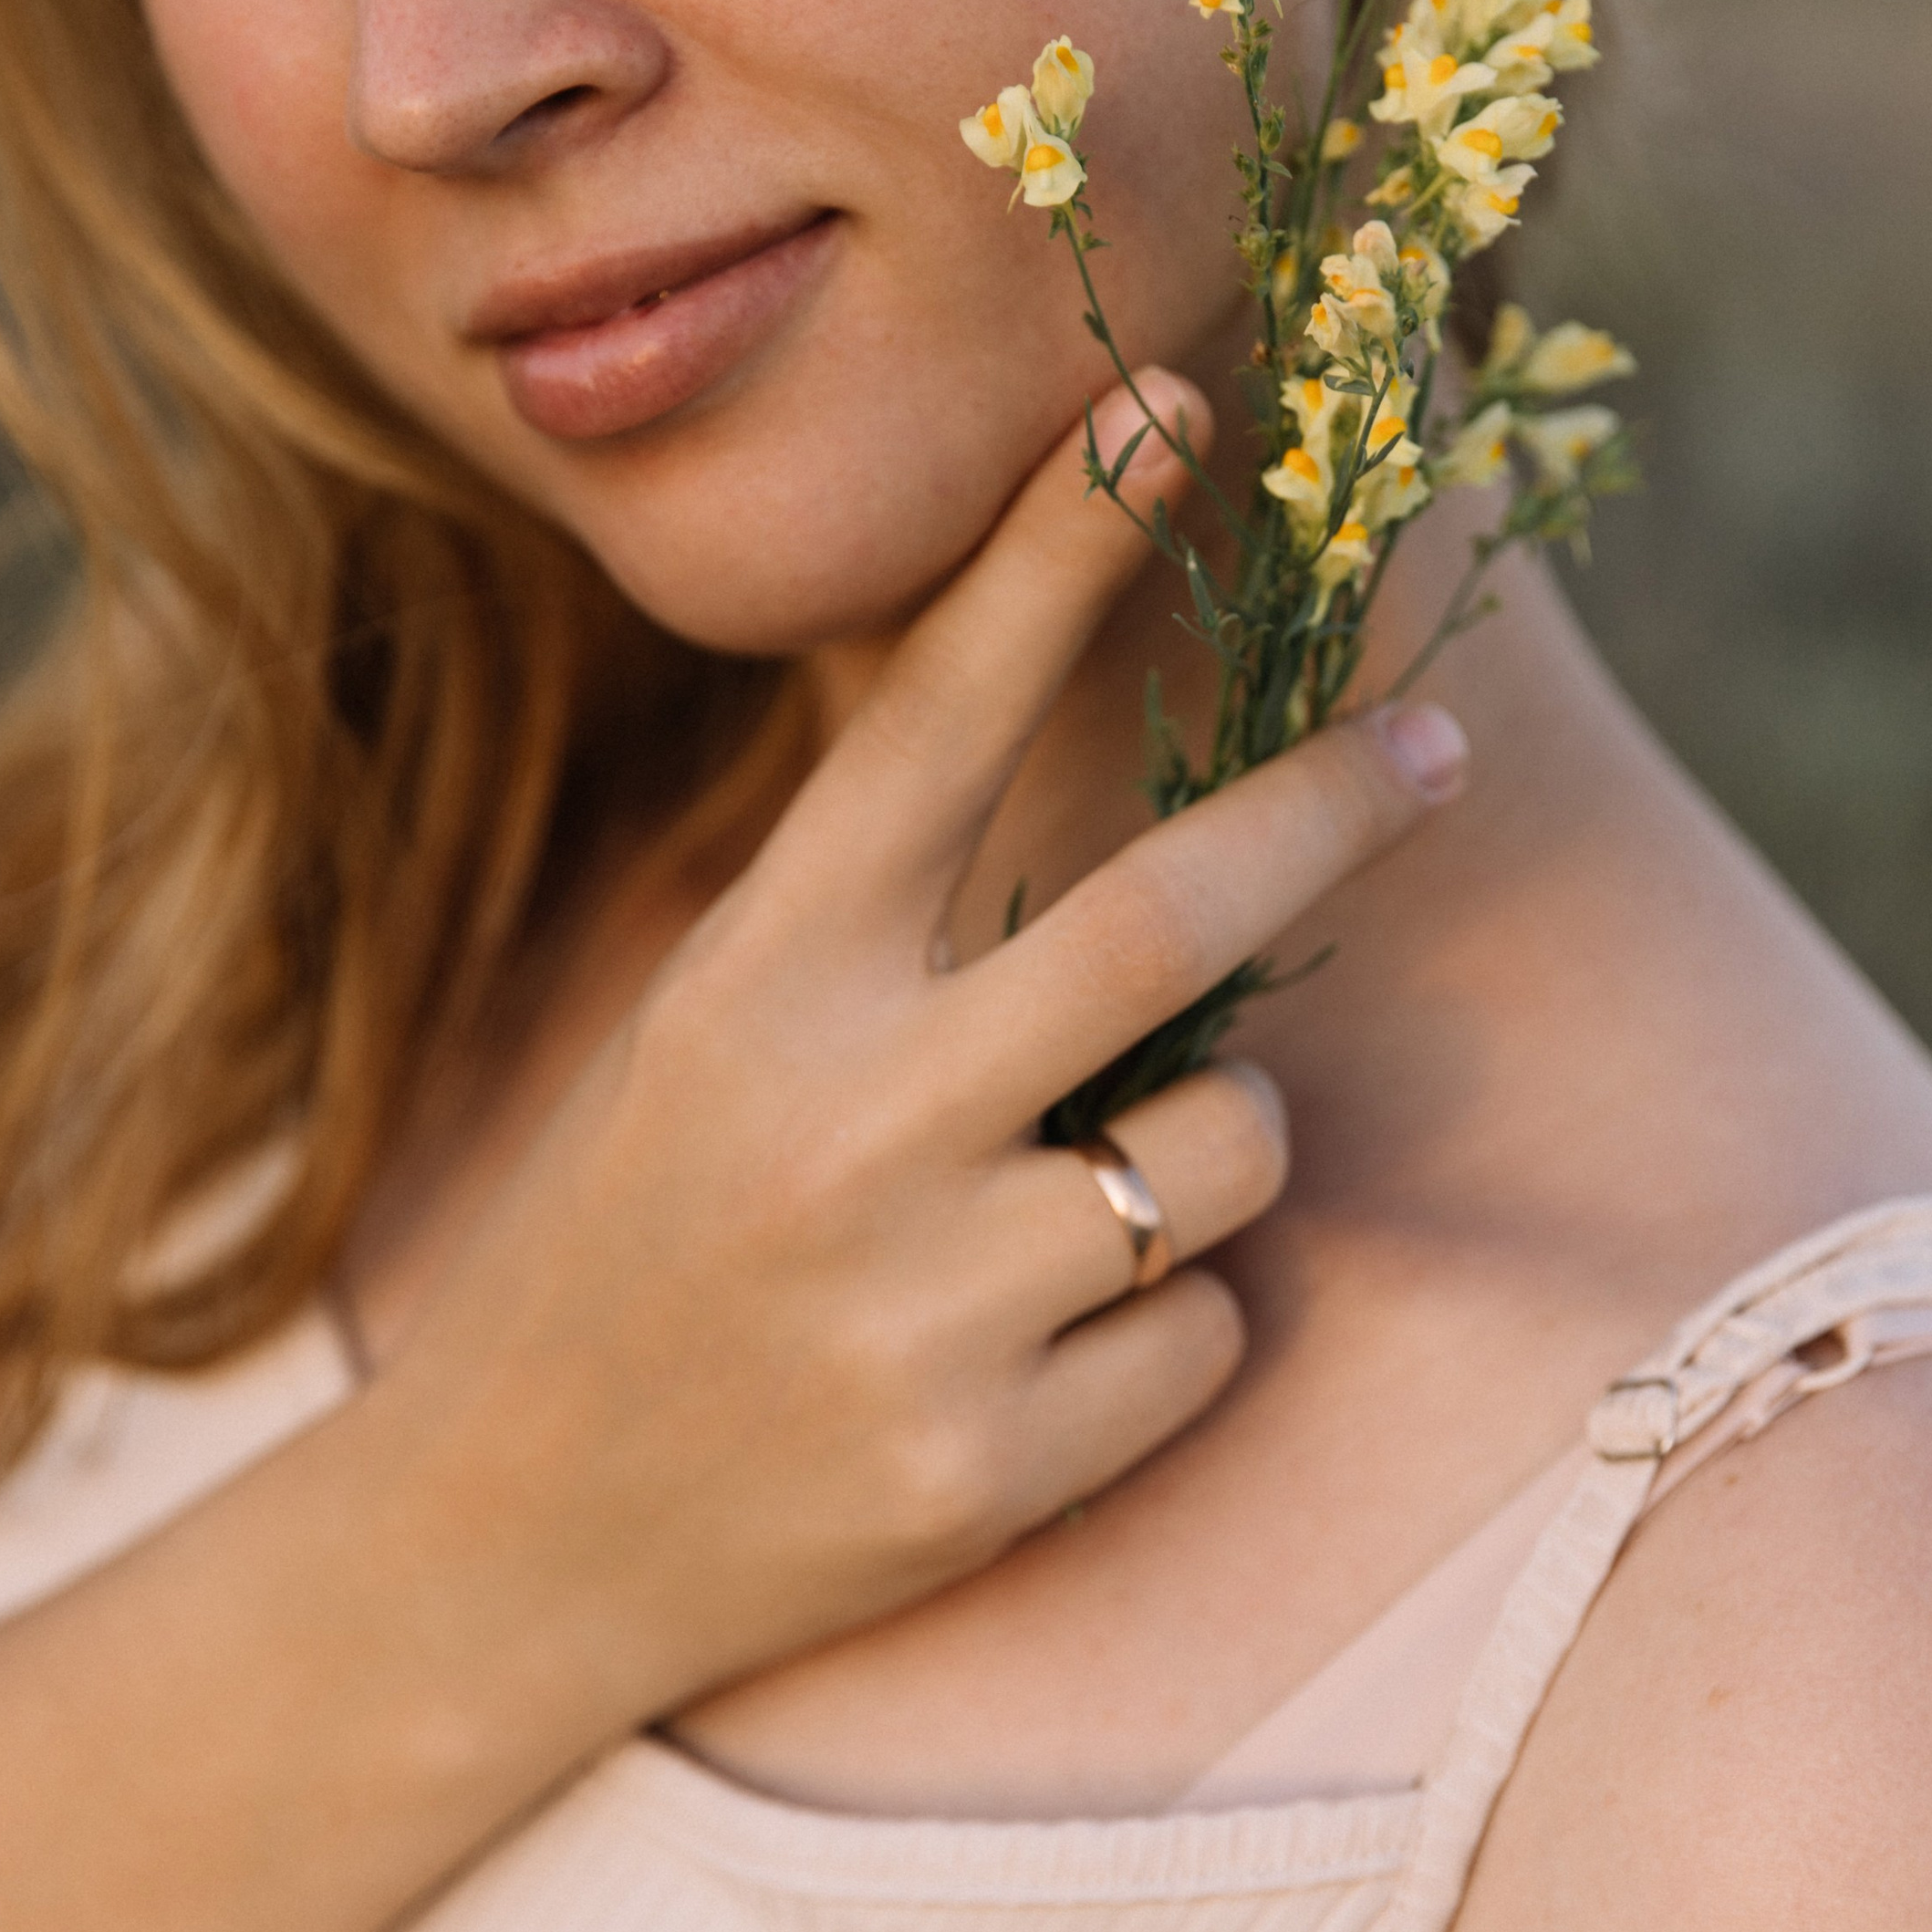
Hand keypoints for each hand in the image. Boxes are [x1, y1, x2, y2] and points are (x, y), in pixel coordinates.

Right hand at [380, 373, 1470, 1739]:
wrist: (496, 1535)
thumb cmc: (641, 1229)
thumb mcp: (713, 1023)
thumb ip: (884, 917)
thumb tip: (1111, 774)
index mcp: (761, 974)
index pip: (931, 714)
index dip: (1058, 546)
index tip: (1171, 397)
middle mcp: (840, 1116)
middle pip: (1167, 915)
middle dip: (1326, 811)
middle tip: (1435, 750)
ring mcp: (917, 1301)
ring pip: (1230, 1144)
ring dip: (1214, 1145)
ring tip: (1073, 1204)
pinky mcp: (986, 1469)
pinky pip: (1207, 1333)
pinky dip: (1162, 1331)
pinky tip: (1022, 1365)